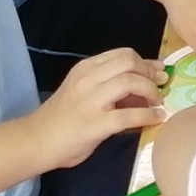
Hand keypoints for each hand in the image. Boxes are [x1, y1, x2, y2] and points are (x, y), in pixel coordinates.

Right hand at [28, 49, 167, 169]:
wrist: (36, 141)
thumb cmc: (62, 117)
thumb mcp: (82, 90)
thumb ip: (107, 83)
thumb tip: (145, 80)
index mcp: (85, 69)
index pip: (122, 54)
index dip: (145, 61)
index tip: (157, 70)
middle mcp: (88, 80)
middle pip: (129, 61)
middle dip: (150, 72)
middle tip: (160, 85)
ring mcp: (91, 101)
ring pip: (130, 82)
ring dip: (151, 91)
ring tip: (158, 102)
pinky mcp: (96, 124)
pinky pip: (130, 115)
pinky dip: (149, 115)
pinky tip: (157, 118)